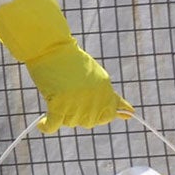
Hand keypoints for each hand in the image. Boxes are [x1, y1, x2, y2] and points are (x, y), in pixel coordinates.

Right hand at [0, 0, 133, 134]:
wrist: (50, 47)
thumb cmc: (72, 62)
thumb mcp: (98, 78)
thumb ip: (112, 97)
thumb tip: (131, 113)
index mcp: (105, 91)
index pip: (107, 116)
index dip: (96, 113)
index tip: (84, 102)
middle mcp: (93, 98)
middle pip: (87, 122)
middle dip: (76, 113)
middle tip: (67, 93)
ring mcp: (76, 102)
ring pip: (70, 122)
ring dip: (60, 115)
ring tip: (56, 96)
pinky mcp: (57, 103)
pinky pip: (53, 125)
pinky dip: (46, 126)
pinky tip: (43, 124)